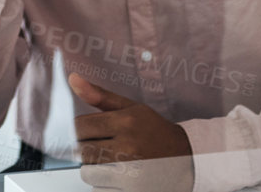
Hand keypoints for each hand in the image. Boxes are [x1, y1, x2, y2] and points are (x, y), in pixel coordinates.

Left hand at [70, 73, 194, 191]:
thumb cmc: (155, 132)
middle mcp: (128, 148)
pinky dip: (104, 185)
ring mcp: (131, 174)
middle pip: (82, 151)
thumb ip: (99, 95)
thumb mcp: (132, 108)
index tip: (86, 133)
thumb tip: (73, 79)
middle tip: (102, 147)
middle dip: (86, 150)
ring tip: (112, 163)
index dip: (78, 131)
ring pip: (88, 173)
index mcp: (126, 123)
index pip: (79, 127)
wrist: (188, 159)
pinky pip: (99, 190)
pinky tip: (119, 178)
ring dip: (95, 169)